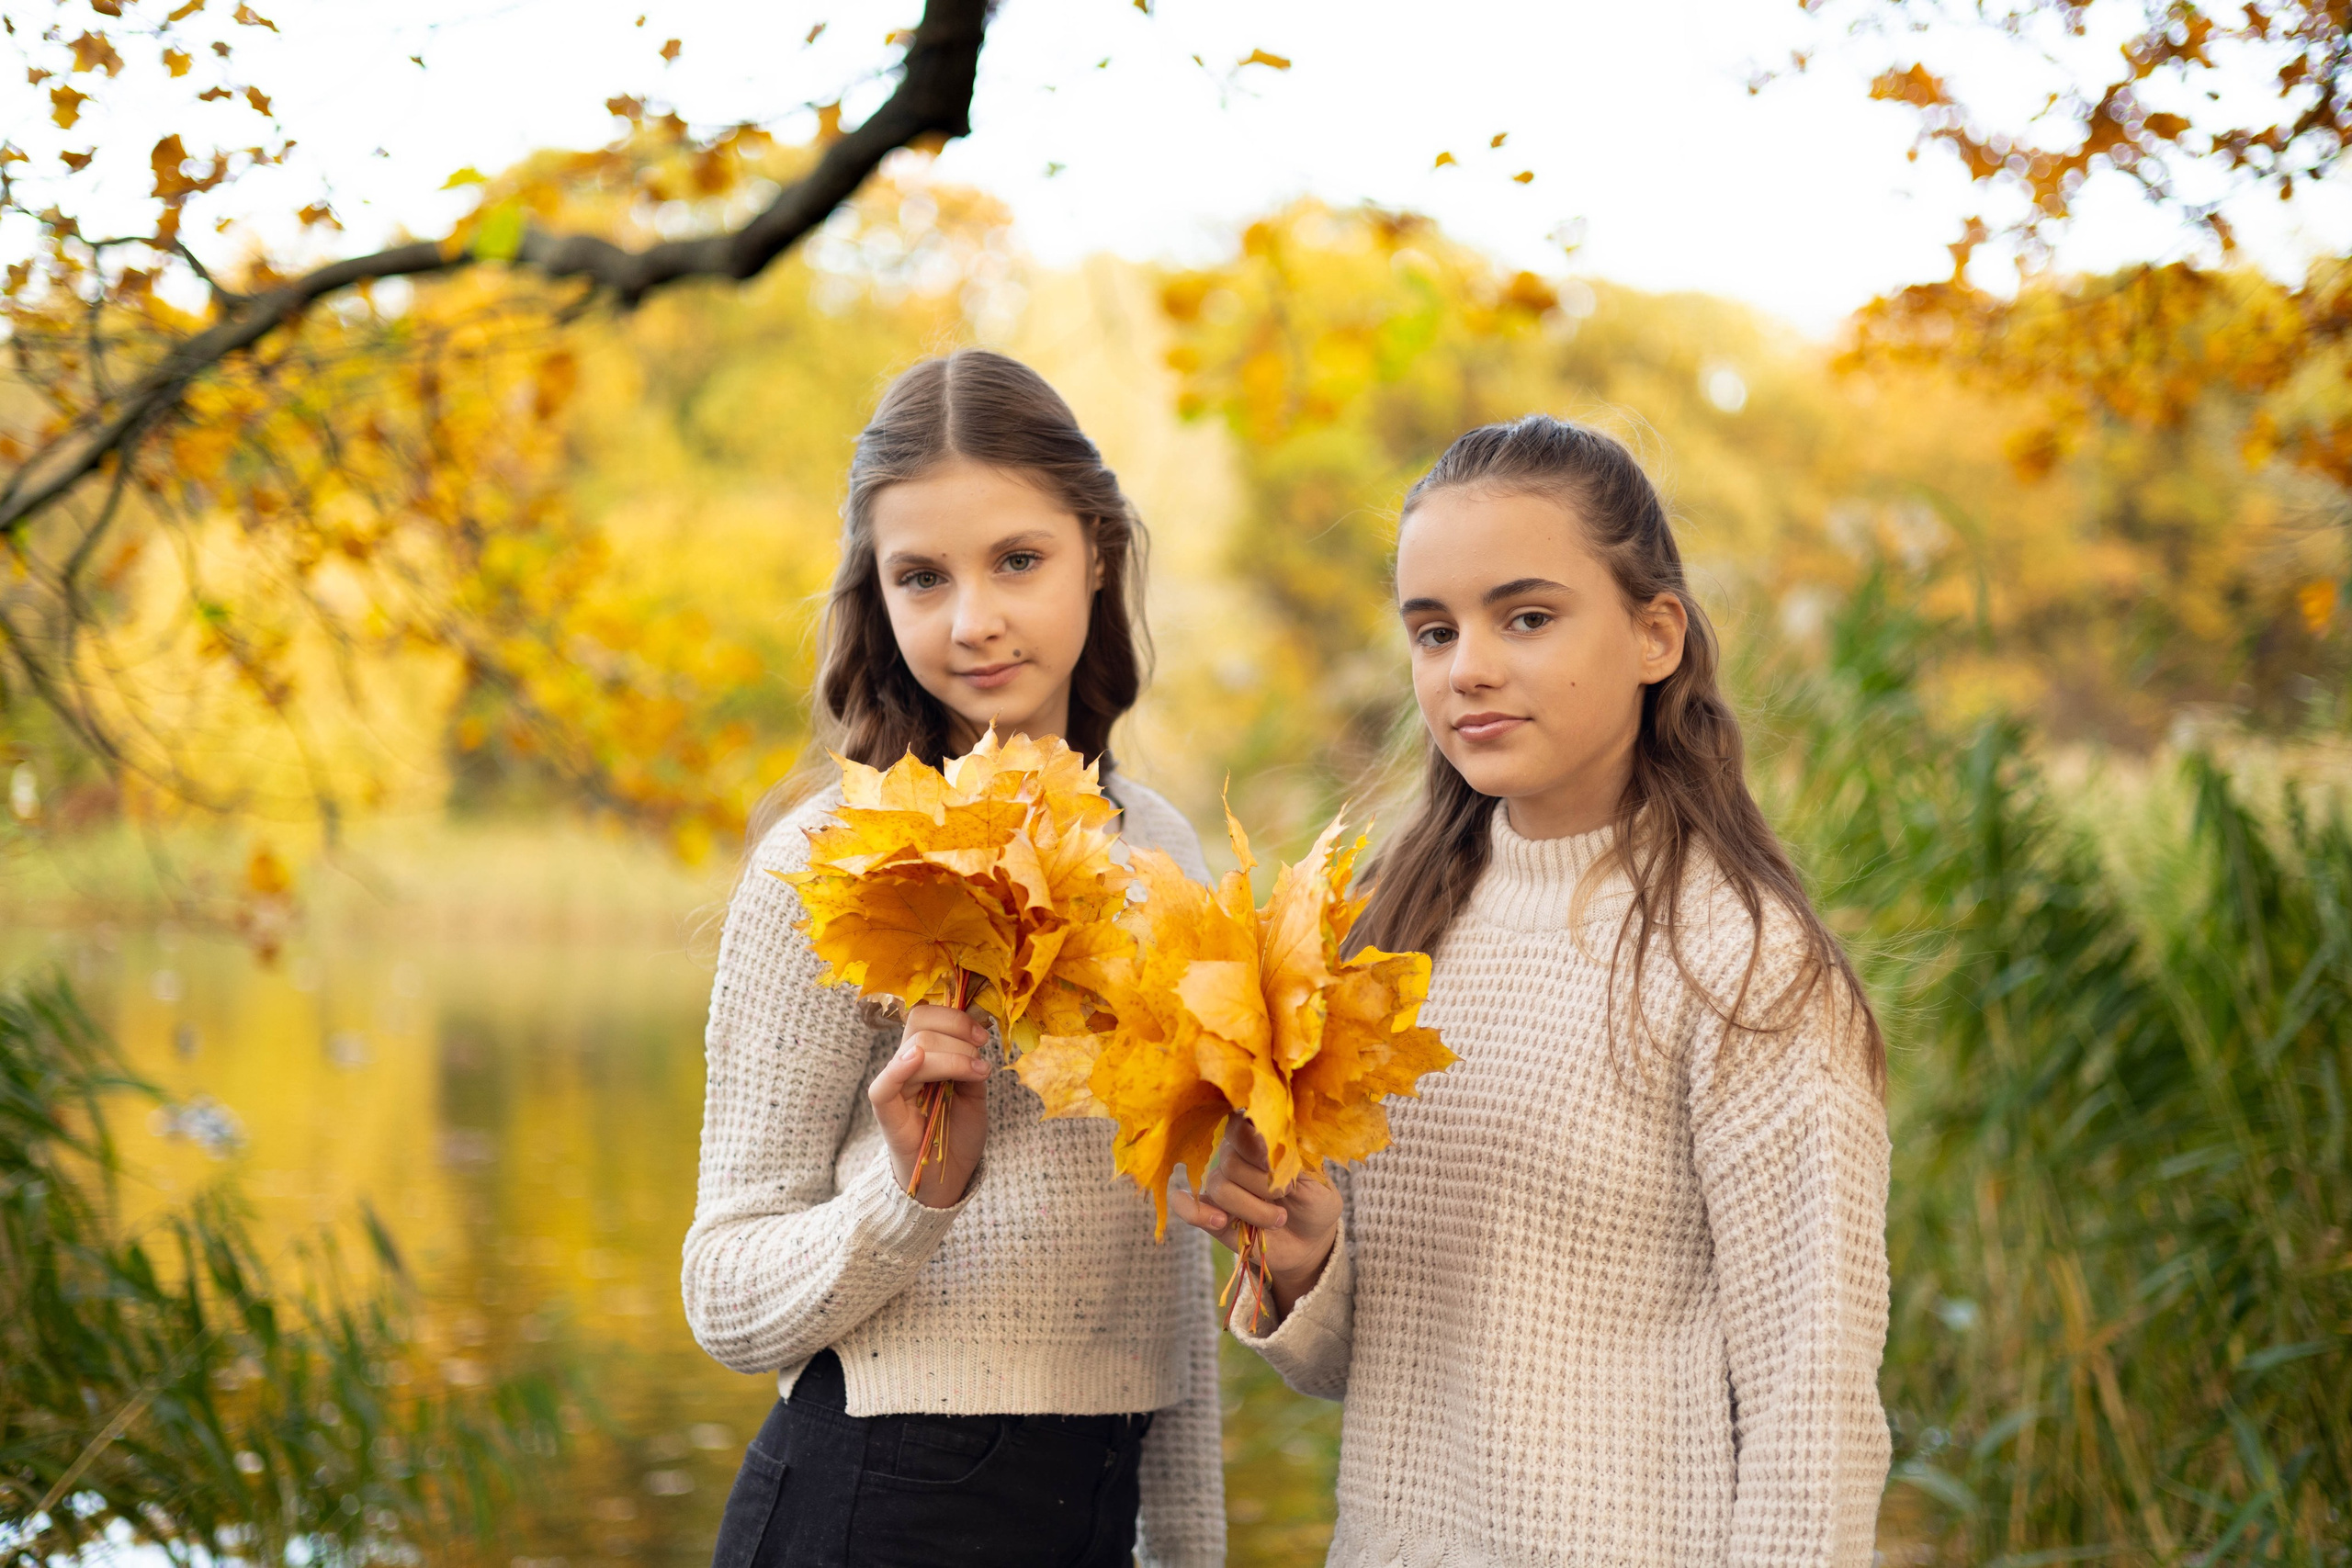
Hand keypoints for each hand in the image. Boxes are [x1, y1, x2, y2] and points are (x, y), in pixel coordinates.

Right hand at [869, 1003, 992, 1207]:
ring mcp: (895, 1086)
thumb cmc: (958, 1131)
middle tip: (980, 1053)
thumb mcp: (974, 1092)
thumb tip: (975, 1036)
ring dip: (954, 1056)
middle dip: (958, 1033)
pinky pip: (884, 1085)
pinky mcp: (887, 1112)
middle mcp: (906, 1065)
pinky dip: (899, 1068)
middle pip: (920, 1025)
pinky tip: (918, 1060)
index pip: (926, 1016)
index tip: (983, 1037)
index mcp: (925, 1055)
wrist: (949, 1174)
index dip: (955, 1018)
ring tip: (977, 1074)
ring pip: (916, 1049)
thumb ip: (969, 1063)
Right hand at [1169, 1119, 1340, 1325]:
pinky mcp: (1211, 1213)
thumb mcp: (1315, 1178)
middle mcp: (1235, 1157)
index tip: (1275, 1163)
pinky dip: (1198, 1213)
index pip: (1240, 1123)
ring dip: (1252, 1209)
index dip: (1254, 1144)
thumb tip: (1264, 1143)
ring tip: (1278, 1218)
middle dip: (1263, 1185)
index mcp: (1260, 1139)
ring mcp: (1222, 1185)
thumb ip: (1289, 1158)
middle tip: (1287, 1195)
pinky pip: (1188, 1207)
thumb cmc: (1315, 1200)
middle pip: (1231, 1161)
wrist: (1311, 1240)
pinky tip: (1222, 1222)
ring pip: (1219, 1187)